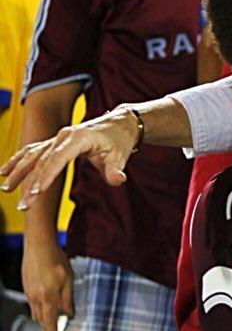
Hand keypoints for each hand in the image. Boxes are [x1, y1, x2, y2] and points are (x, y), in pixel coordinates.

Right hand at [1, 108, 138, 208]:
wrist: (119, 124)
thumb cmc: (119, 141)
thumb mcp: (120, 156)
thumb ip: (116, 170)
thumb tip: (118, 180)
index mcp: (79, 138)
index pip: (58, 158)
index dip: (47, 175)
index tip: (37, 193)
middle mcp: (63, 136)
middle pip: (42, 160)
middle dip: (30, 183)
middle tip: (24, 206)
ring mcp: (56, 138)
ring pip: (32, 155)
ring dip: (18, 172)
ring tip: (6, 190)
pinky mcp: (53, 142)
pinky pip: (32, 151)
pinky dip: (18, 160)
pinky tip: (4, 172)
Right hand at [21, 241, 73, 330]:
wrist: (39, 246)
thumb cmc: (55, 258)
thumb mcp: (68, 278)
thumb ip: (67, 298)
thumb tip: (69, 312)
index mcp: (47, 296)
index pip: (50, 322)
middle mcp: (36, 297)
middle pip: (41, 320)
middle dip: (48, 328)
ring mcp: (29, 293)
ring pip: (35, 313)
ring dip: (44, 319)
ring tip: (54, 319)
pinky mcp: (27, 288)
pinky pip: (33, 304)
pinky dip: (40, 309)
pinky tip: (47, 304)